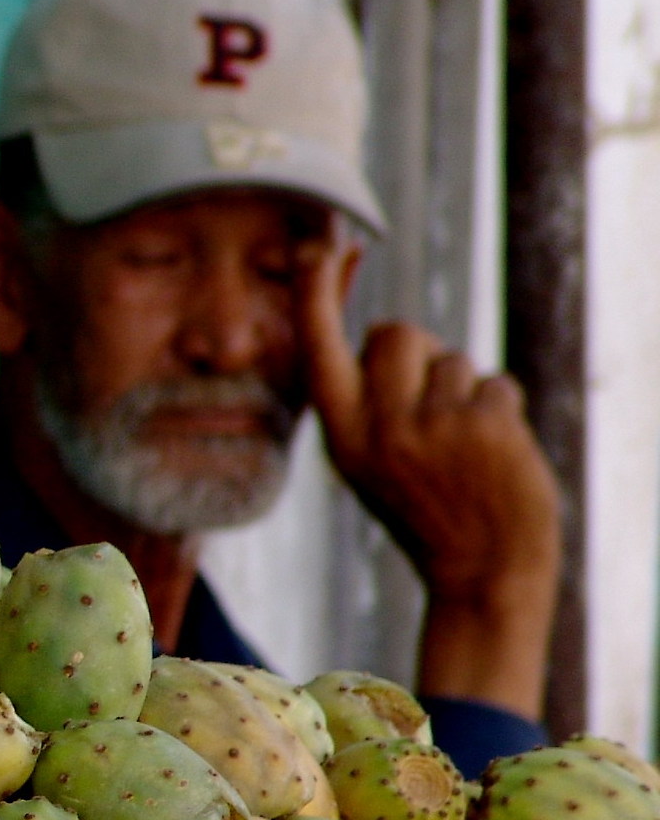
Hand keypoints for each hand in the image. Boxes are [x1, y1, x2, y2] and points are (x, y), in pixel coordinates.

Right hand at [299, 238, 560, 717]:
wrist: (484, 571)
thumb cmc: (427, 508)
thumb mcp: (371, 462)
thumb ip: (368, 402)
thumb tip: (383, 331)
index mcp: (341, 436)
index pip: (318, 348)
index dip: (315, 294)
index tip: (317, 248)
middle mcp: (378, 429)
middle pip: (396, 334)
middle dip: (421, 353)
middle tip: (432, 407)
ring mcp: (432, 427)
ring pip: (453, 360)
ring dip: (467, 391)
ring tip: (466, 446)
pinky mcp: (484, 426)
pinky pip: (497, 383)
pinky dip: (504, 410)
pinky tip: (497, 454)